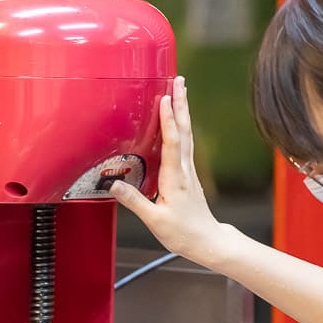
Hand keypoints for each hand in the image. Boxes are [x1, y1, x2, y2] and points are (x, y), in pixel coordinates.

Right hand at [110, 76, 225, 266]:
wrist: (207, 241)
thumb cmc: (184, 233)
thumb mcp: (155, 220)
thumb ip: (134, 201)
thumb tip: (114, 184)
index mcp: (175, 178)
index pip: (172, 143)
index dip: (168, 120)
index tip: (165, 98)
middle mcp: (185, 170)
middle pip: (184, 131)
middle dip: (181, 104)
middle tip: (178, 80)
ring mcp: (189, 171)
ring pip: (186, 135)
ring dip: (183, 111)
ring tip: (179, 91)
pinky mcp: (188, 174)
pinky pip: (185, 144)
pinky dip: (181, 127)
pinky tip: (178, 122)